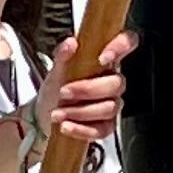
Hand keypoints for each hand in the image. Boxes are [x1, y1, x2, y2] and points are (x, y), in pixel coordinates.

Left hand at [38, 31, 134, 153]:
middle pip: (117, 84)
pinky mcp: (106, 126)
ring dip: (80, 111)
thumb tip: (70, 44)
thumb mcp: (56, 68)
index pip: (127, 43)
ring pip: (109, 108)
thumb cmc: (57, 87)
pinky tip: (66, 126)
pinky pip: (102, 130)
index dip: (122, 46)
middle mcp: (112, 82)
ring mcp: (111, 104)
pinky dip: (81, 130)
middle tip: (64, 92)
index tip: (103, 58)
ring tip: (58, 113)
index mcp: (105, 60)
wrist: (45, 113)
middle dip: (88, 89)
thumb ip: (63, 54)